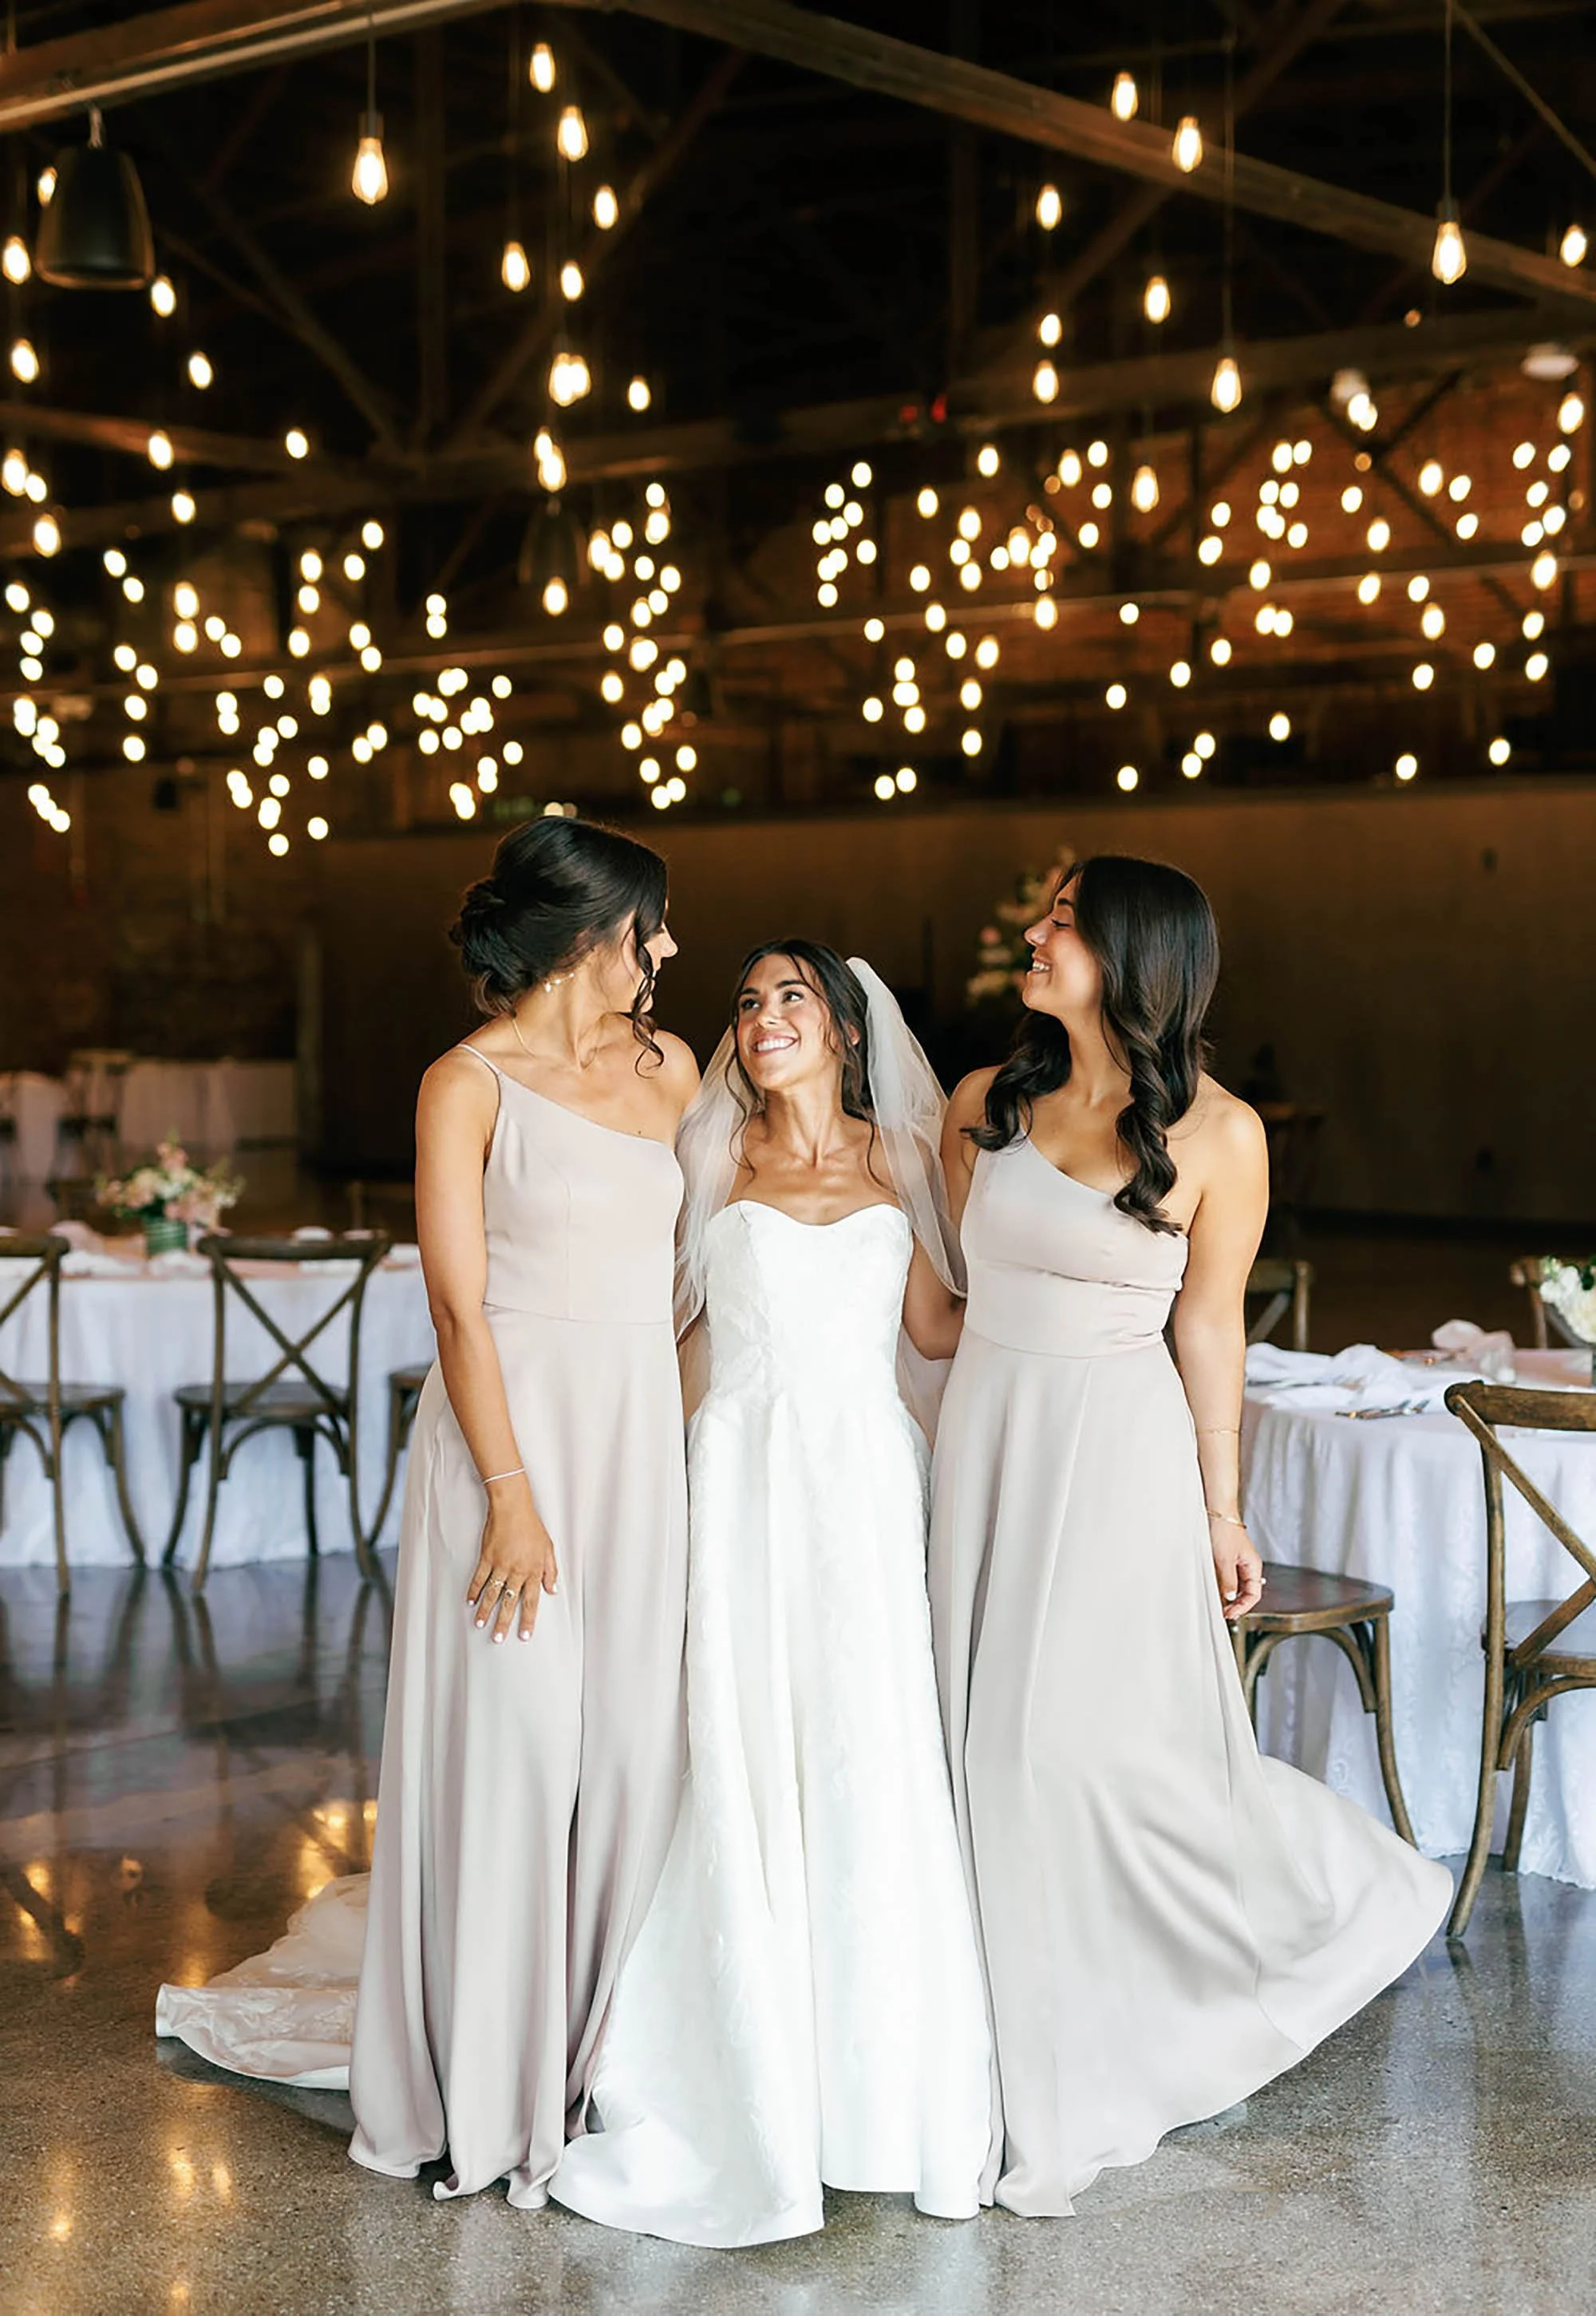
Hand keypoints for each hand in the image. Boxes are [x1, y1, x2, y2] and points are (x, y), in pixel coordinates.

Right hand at [467, 1480, 557, 1643]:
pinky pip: (479, 1578)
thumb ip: (551, 1571)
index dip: (528, 1620)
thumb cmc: (532, 1526)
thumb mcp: (548, 1548)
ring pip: (492, 1593)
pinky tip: (469, 1602)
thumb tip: (553, 1590)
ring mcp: (500, 1564)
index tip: (524, 1635)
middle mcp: (517, 1571)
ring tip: (479, 1624)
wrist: (513, 1507)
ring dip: (485, 1611)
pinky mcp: (487, 1557)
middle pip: (509, 1602)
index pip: (531, 1601)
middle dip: (503, 1622)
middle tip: (498, 1638)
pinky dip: (473, 1591)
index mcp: (533, 1570)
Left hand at [1209, 1512, 1263, 1621]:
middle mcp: (1249, 1566)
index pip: (1254, 1595)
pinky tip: (1216, 1591)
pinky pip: (1230, 1578)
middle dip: (1236, 1604)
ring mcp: (1239, 1563)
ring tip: (1218, 1605)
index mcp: (1254, 1566)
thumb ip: (1229, 1581)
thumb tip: (1230, 1598)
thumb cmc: (1224, 1530)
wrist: (1217, 1511)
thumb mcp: (1224, 1559)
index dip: (1242, 1607)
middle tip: (1223, 1613)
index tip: (1230, 1614)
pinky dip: (1224, 1586)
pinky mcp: (1229, 1559)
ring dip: (1229, 1596)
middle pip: (1246, 1593)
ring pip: (1237, 1586)